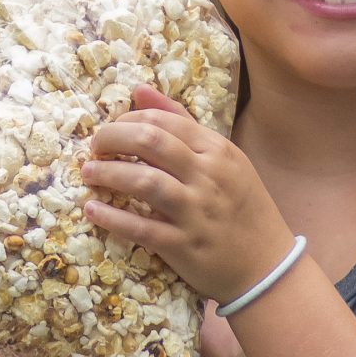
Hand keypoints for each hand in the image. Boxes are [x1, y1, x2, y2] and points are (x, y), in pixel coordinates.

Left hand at [80, 86, 293, 305]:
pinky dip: (112, 218)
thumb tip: (140, 89)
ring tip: (88, 173)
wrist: (267, 267)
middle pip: (150, 142)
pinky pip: (141, 228)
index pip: (163, 120)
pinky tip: (93, 210)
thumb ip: (182, 123)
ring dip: (108, 174)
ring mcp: (196, 212)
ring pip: (143, 182)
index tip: (114, 129)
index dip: (129, 119)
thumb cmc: (240, 207)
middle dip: (112, 138)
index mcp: (218, 150)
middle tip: (95, 146)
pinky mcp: (184, 246)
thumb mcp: (223, 159)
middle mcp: (208, 176)